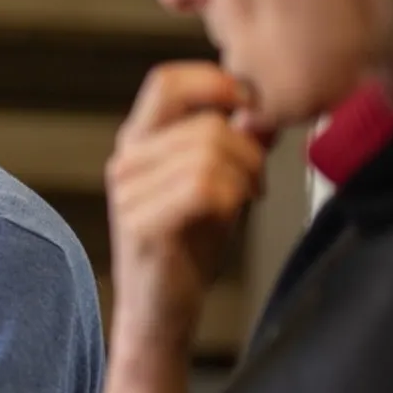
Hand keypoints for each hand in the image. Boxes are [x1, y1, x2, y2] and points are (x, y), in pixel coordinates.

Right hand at [105, 61, 271, 352]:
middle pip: (206, 122)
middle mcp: (126, 162)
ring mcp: (129, 193)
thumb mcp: (218, 184)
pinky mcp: (142, 224)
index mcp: (138, 143)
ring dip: (245, 176)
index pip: (167, 81)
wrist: (162, 311)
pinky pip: (204, 187)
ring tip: (245, 198)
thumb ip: (236, 144)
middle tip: (256, 179)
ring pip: (209, 152)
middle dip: (250, 149)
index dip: (214, 82)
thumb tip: (265, 110)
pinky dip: (232, 197)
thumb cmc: (187, 249)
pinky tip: (231, 213)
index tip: (247, 107)